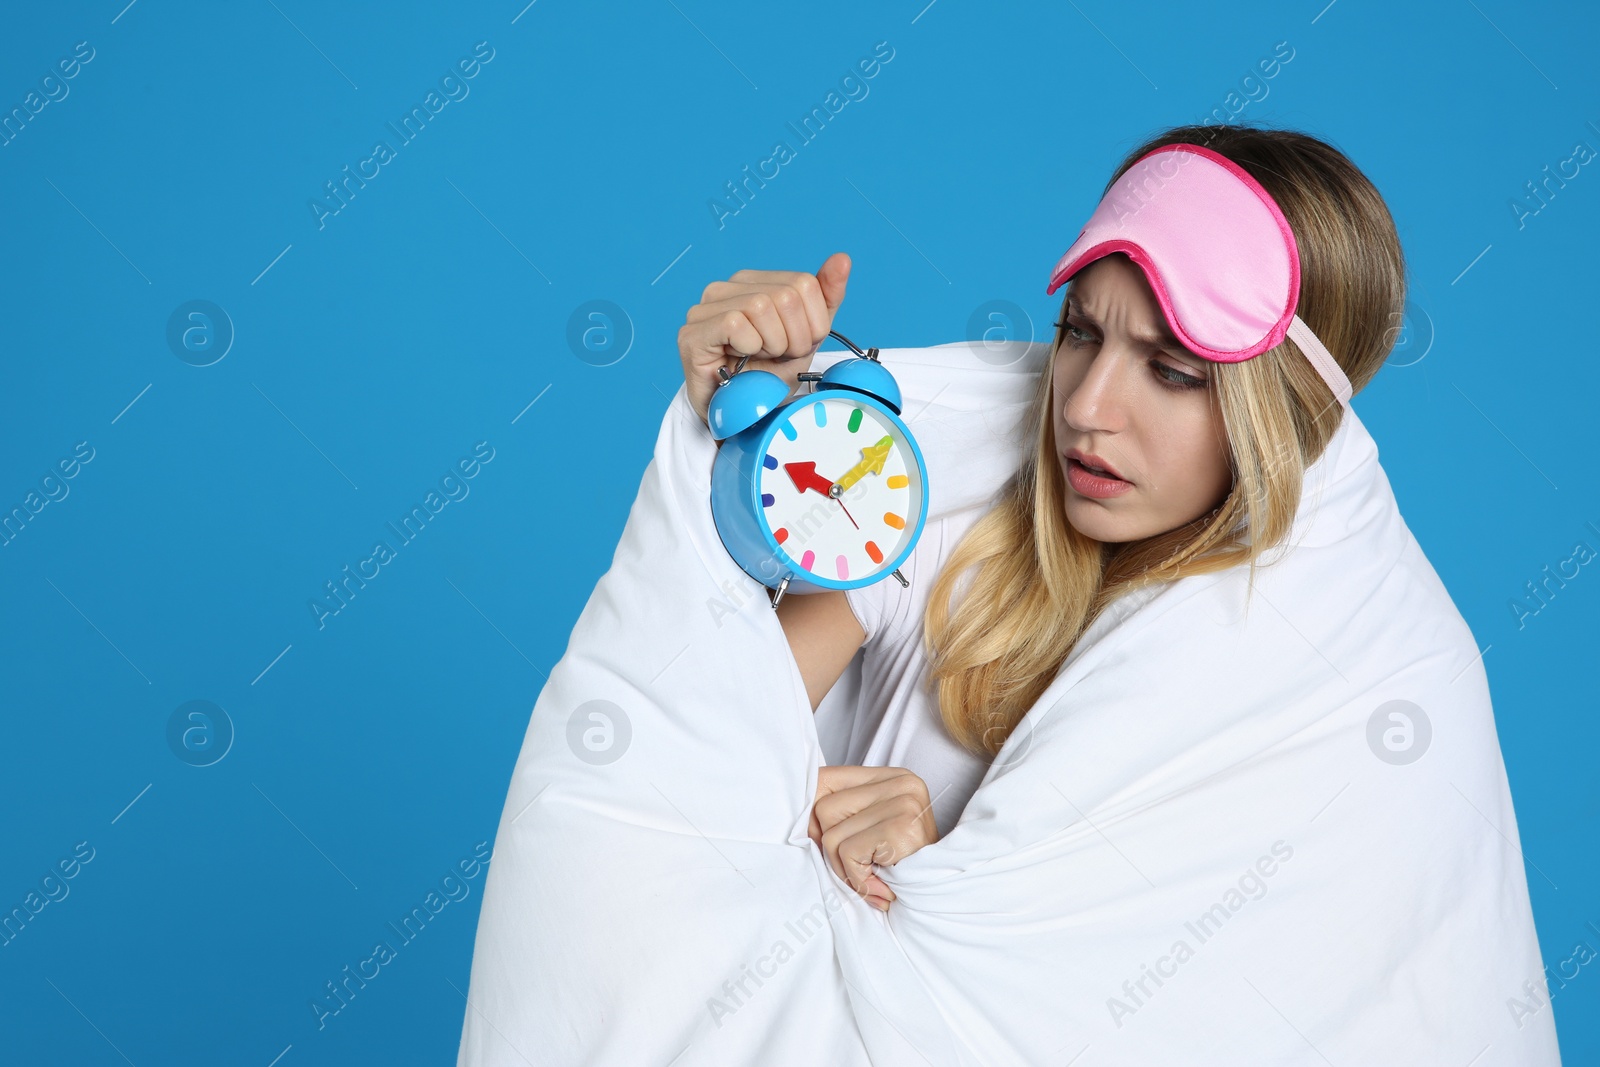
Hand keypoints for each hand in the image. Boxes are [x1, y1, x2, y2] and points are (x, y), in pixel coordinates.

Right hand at [677, 253, 851, 425]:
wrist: (741, 413)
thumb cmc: (768, 373)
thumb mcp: (808, 335)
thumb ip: (826, 296)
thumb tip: (842, 259)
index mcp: (755, 282)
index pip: (804, 283)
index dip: (812, 323)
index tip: (797, 345)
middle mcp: (728, 287)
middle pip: (786, 295)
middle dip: (794, 338)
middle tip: (778, 356)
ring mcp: (706, 307)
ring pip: (761, 307)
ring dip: (772, 344)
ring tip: (758, 358)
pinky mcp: (692, 332)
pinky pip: (735, 324)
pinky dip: (749, 347)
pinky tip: (740, 359)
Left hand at [808, 765, 939, 911]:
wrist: (945, 899)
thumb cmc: (904, 870)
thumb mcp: (871, 833)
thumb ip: (841, 816)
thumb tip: (796, 814)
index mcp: (895, 777)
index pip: (825, 780)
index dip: (815, 817)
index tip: (826, 841)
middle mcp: (902, 782)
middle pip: (823, 810)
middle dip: (833, 849)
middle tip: (864, 868)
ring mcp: (904, 802)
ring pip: (831, 835)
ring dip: (847, 869)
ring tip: (877, 876)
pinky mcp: (901, 826)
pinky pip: (846, 853)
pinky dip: (858, 878)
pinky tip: (883, 884)